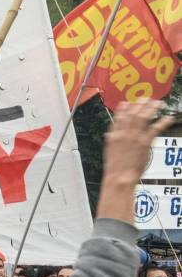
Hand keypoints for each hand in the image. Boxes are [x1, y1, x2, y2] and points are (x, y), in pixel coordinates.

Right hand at [98, 101, 172, 221]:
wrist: (119, 177)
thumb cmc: (114, 169)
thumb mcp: (108, 152)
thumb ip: (111, 141)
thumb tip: (109, 135)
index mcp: (113, 136)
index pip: (118, 118)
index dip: (123, 109)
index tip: (127, 102)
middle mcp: (123, 133)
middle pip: (132, 115)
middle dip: (139, 105)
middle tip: (145, 98)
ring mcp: (134, 137)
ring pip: (143, 118)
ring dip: (151, 109)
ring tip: (157, 103)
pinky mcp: (144, 142)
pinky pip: (155, 129)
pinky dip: (162, 122)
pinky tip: (168, 118)